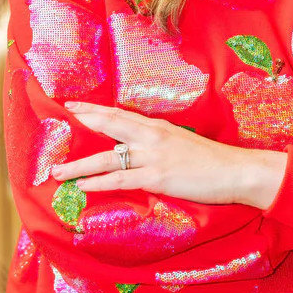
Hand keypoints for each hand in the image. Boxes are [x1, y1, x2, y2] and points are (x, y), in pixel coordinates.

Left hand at [52, 101, 283, 209]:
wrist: (235, 170)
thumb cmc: (211, 161)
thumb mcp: (181, 143)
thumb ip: (158, 142)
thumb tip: (138, 148)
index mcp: (157, 127)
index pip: (119, 114)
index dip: (95, 109)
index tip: (73, 106)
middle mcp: (152, 136)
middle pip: (110, 124)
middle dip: (83, 122)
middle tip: (60, 118)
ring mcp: (154, 156)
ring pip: (108, 156)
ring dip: (79, 165)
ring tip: (57, 172)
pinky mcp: (158, 177)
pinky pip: (122, 180)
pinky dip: (100, 182)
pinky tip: (84, 186)